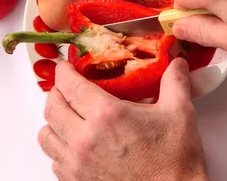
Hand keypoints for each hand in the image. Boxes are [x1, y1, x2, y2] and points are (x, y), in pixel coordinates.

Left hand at [38, 59, 207, 180]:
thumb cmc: (175, 160)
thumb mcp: (180, 113)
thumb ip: (174, 82)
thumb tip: (176, 63)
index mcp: (107, 116)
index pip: (69, 86)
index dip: (64, 72)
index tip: (67, 68)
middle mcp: (85, 139)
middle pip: (52, 108)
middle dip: (57, 93)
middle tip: (68, 88)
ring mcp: (78, 164)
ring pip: (46, 135)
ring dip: (54, 121)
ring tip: (69, 116)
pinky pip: (54, 160)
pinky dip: (60, 148)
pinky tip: (77, 143)